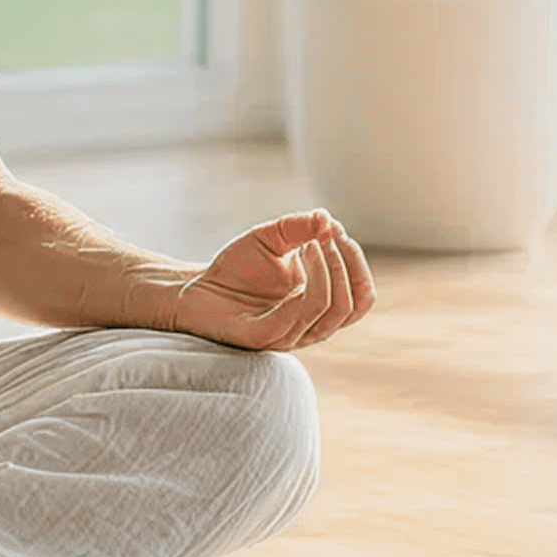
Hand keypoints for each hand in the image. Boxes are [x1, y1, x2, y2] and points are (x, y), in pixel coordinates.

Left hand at [168, 210, 375, 353]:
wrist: (195, 288)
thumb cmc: (236, 268)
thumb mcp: (271, 238)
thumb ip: (300, 227)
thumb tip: (327, 219)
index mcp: (319, 308)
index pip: (361, 295)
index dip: (355, 262)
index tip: (336, 230)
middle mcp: (310, 326)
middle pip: (352, 306)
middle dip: (345, 264)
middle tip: (326, 234)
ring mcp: (288, 335)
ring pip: (328, 311)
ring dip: (327, 270)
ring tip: (310, 242)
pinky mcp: (263, 338)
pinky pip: (295, 319)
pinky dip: (305, 287)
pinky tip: (298, 258)